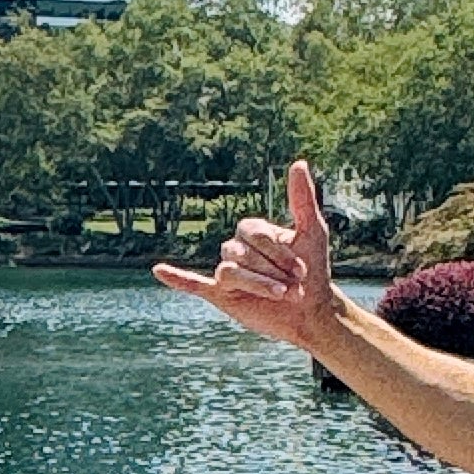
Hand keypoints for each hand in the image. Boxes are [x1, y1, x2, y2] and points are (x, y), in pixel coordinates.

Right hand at [155, 159, 340, 352]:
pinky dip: (177, 278)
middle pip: (239, 252)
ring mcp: (228, 272)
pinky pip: (194, 284)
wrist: (312, 311)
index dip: (277, 251)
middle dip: (271, 270)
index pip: (252, 232)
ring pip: (228, 271)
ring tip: (281, 295)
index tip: (302, 269)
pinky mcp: (222, 295)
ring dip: (256, 283)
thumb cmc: (314, 270)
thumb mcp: (312, 231)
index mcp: (252, 232)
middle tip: (293, 286)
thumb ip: (301, 199)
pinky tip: (159, 270)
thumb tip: (299, 163)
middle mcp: (236, 249)